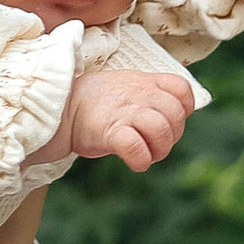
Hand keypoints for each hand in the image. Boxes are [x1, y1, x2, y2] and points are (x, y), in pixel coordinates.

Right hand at [61, 61, 193, 172]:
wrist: (60, 107)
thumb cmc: (95, 102)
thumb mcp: (127, 86)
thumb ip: (152, 94)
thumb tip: (175, 112)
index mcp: (146, 82)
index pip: (182, 89)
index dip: (183, 109)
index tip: (168, 120)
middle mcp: (139, 94)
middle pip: (176, 115)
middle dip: (172, 136)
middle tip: (154, 144)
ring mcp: (125, 112)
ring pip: (161, 130)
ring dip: (159, 150)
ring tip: (146, 153)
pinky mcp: (110, 132)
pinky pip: (136, 147)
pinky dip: (141, 160)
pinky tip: (135, 162)